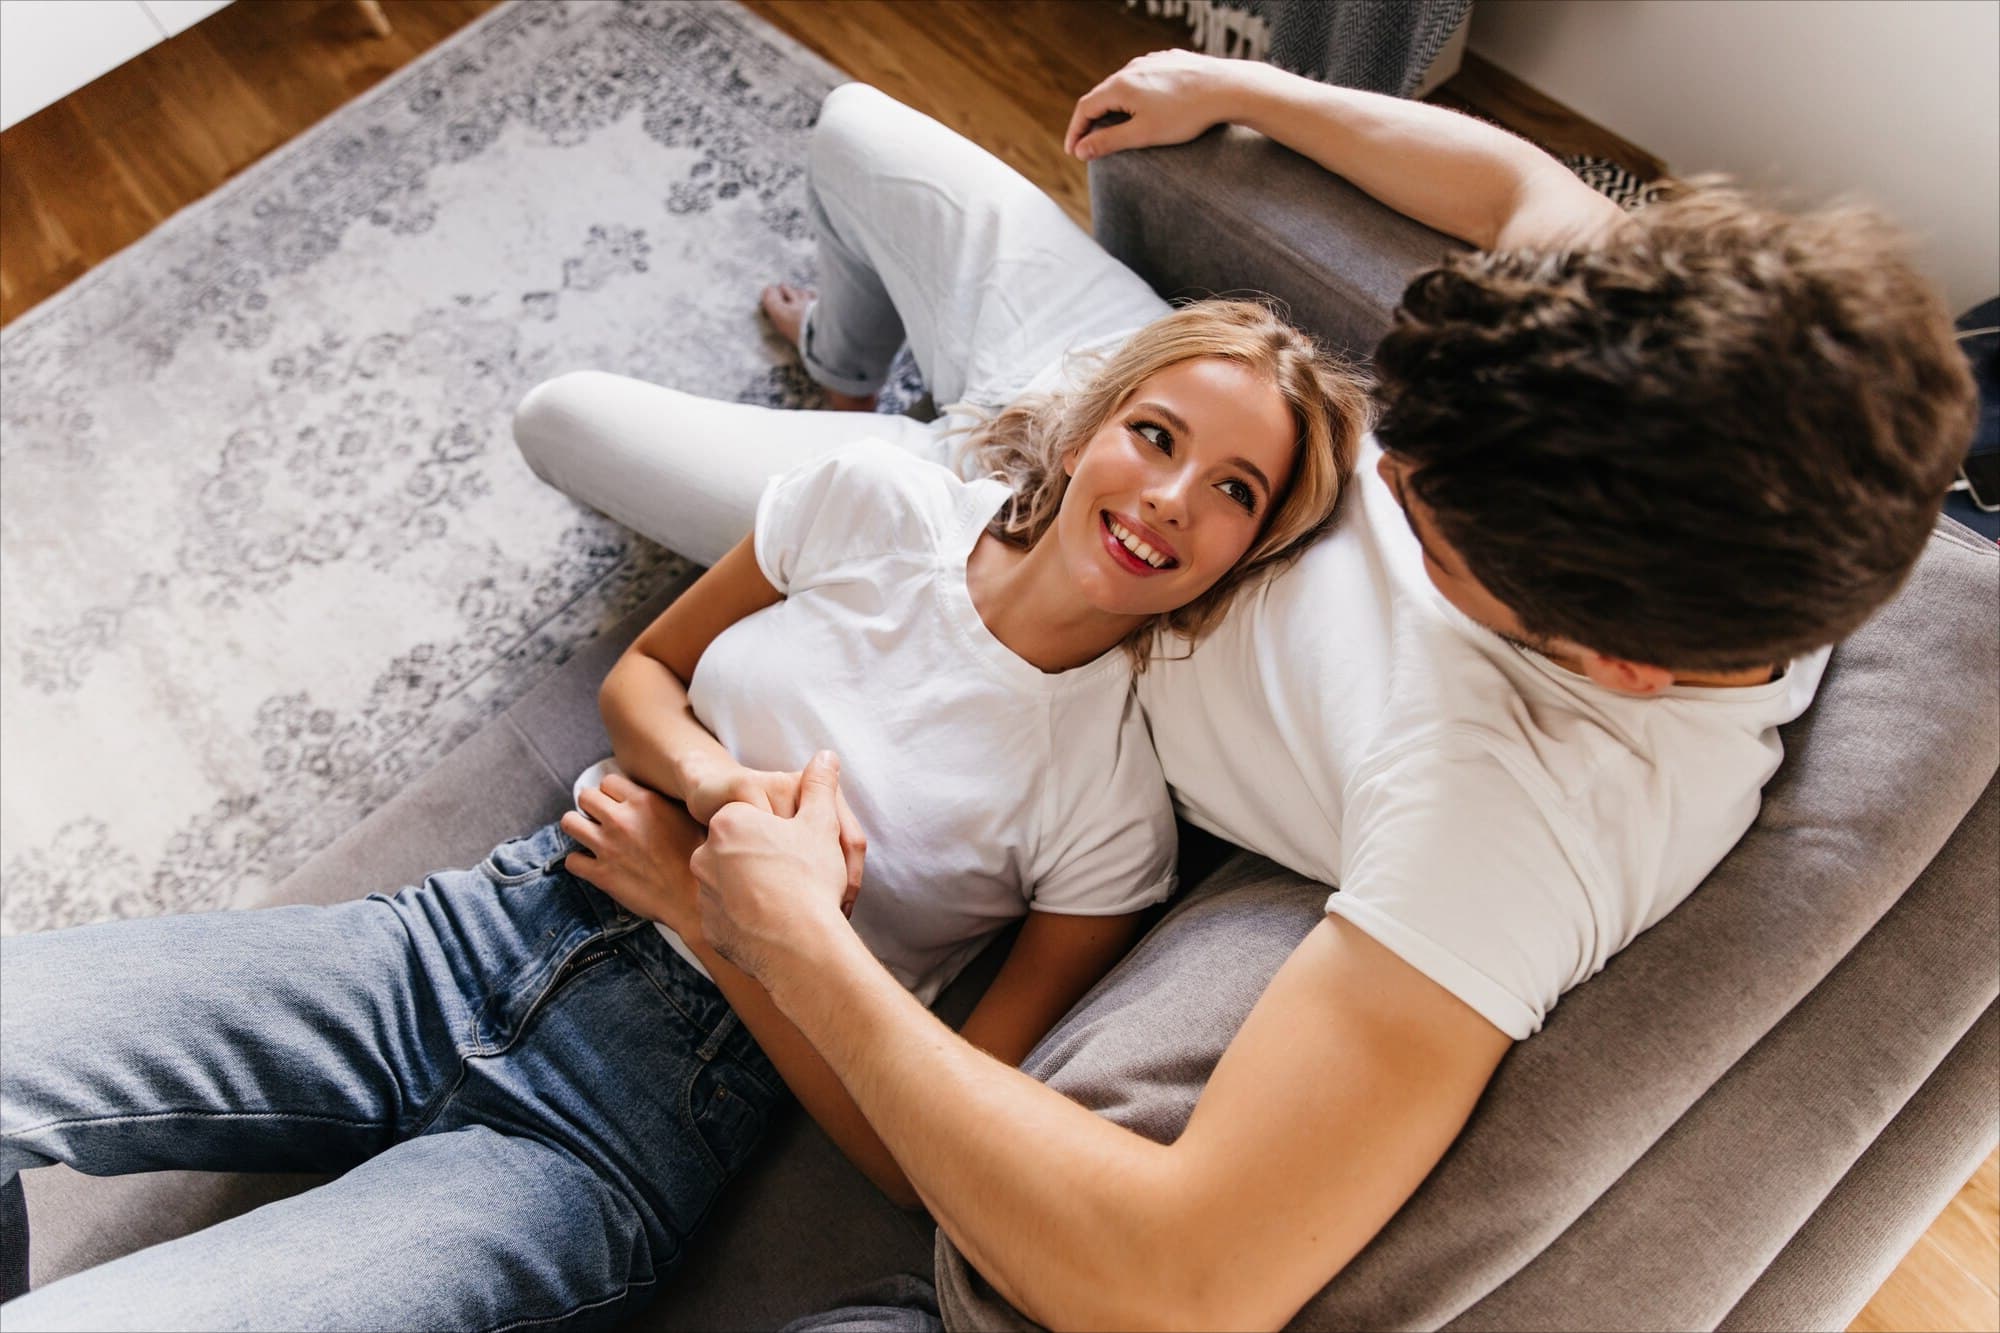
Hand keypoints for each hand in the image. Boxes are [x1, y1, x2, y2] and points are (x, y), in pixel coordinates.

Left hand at [560, 771, 706, 937]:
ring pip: (569, 822)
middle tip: (602, 819)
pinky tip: (592, 864)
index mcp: (644, 802)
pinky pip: (572, 860)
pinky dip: (579, 862)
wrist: (692, 899)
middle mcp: (621, 820)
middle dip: (591, 806)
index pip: (609, 781)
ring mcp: (607, 847)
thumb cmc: (696, 859)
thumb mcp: (687, 818)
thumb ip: (665, 802)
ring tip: (589, 836)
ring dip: (578, 827)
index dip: (612, 793)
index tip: (618, 804)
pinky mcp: (600, 874)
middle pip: (585, 797)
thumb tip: (654, 795)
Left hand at [690, 750, 859, 980]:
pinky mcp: (710, 927)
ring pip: (736, 885)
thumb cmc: (808, 879)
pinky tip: (780, 926)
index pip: (757, 818)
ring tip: (793, 905)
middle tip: (803, 876)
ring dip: (759, 890)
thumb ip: (819, 786)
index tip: (805, 849)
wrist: (798, 947)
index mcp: (729, 820)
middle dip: (770, 860)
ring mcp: (704, 893)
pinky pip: (732, 917)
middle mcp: (706, 854)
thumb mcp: (820, 824)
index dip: (787, 833)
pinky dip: (752, 919)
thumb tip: (825, 756)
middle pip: (744, 851)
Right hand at [1064, 50, 1256, 159]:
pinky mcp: (1169, 61)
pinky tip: (1146, 107)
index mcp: (1120, 86)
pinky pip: (1144, 78)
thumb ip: (1109, 142)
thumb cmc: (1185, 114)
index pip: (1085, 108)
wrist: (1226, 88)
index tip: (1073, 151)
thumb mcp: (1143, 134)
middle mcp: (1131, 68)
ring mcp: (1151, 61)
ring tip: (1114, 126)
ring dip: (1113, 106)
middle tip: (1089, 142)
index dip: (1075, 131)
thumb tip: (1080, 150)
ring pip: (1123, 85)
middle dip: (1092, 119)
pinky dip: (1135, 95)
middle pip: (1102, 94)